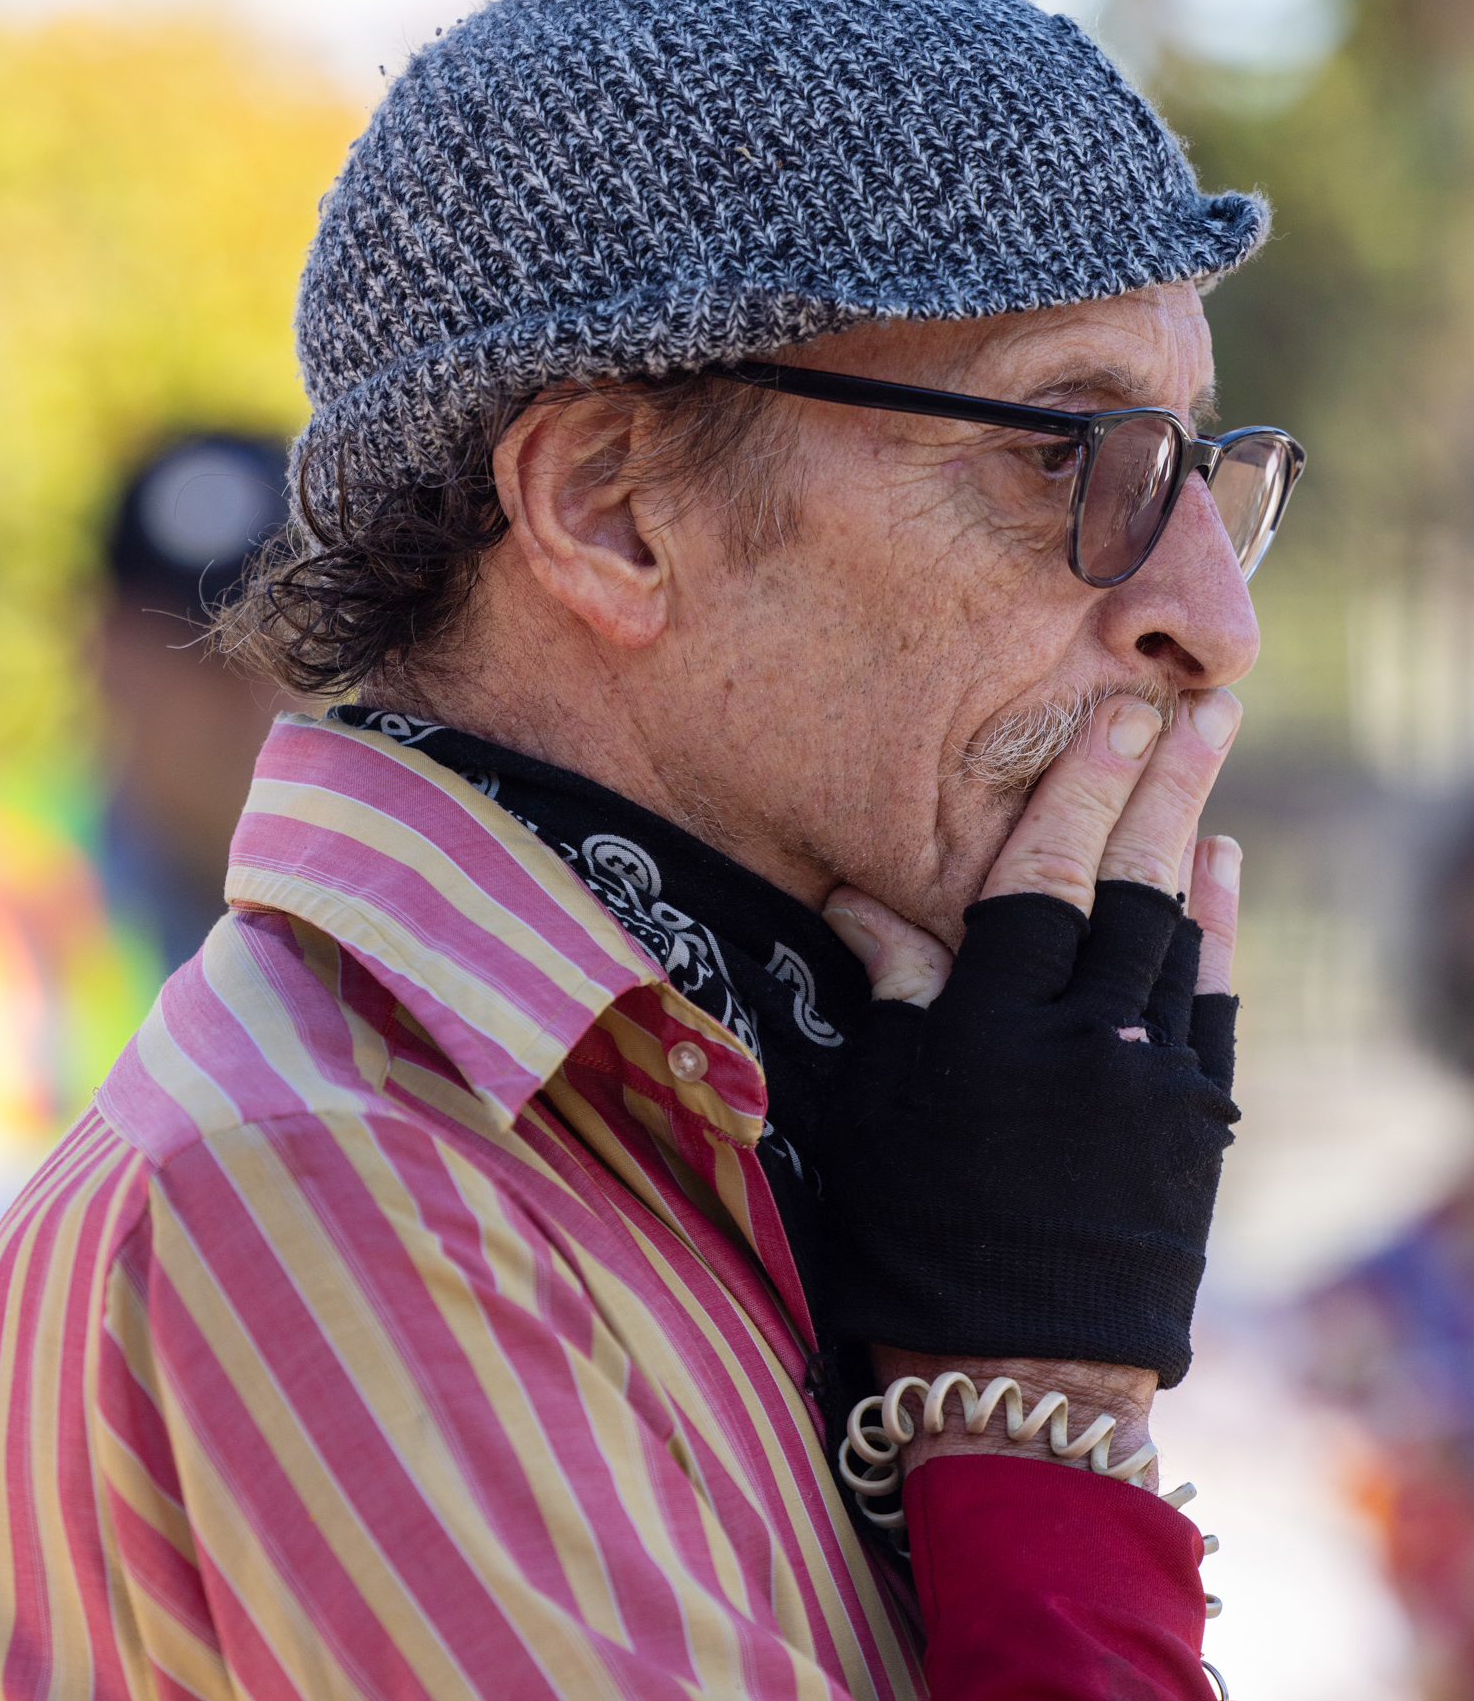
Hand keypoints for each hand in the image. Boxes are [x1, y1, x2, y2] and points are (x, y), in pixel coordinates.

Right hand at [816, 690, 1243, 1389]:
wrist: (1023, 1376)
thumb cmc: (918, 1242)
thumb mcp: (880, 1113)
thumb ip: (893, 994)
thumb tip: (862, 896)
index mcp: (996, 1030)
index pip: (1042, 878)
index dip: (1076, 788)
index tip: (1113, 714)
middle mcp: (1089, 1041)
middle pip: (1133, 884)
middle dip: (1162, 786)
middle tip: (1198, 706)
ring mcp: (1158, 1082)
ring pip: (1184, 936)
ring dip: (1197, 845)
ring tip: (1209, 772)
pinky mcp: (1203, 1126)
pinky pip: (1215, 1005)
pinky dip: (1219, 936)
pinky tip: (1221, 884)